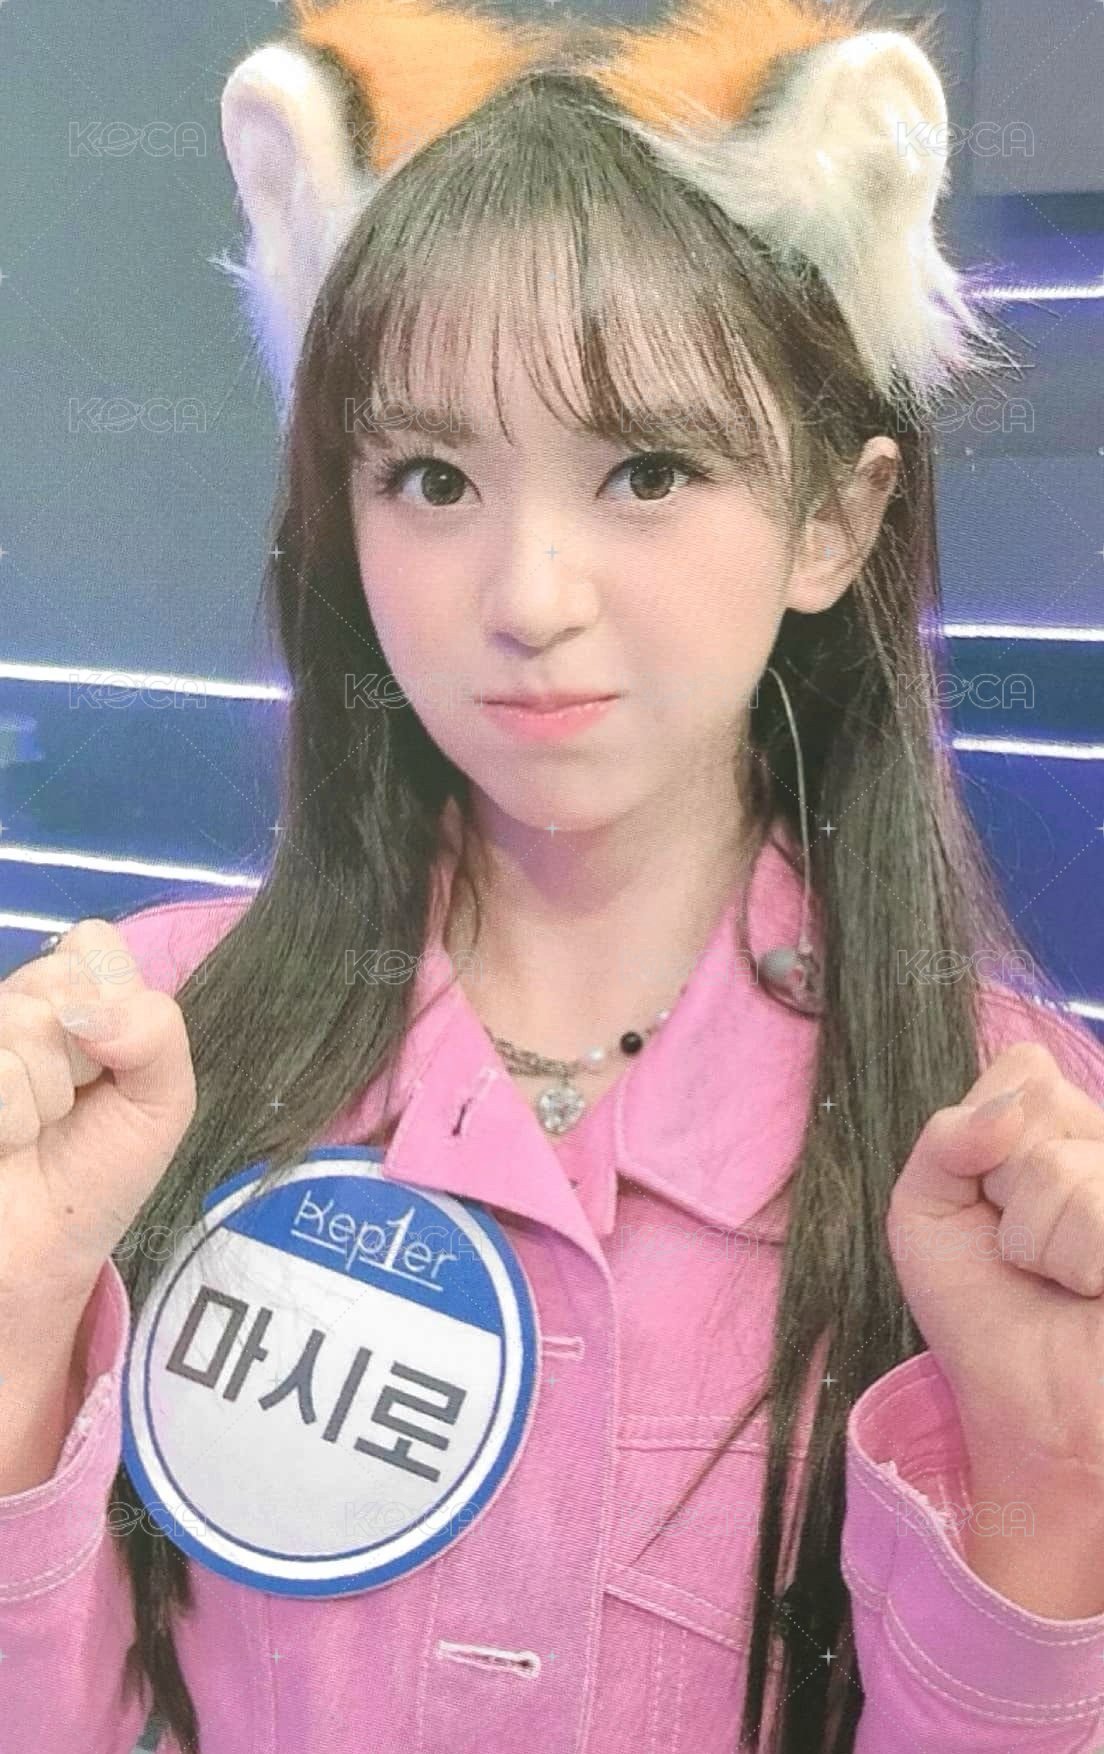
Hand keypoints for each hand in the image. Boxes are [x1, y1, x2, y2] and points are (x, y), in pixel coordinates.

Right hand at [0, 918, 195, 1307]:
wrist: (49, 1249)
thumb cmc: (104, 1168)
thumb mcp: (164, 1098)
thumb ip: (155, 1032)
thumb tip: (85, 1011)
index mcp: (76, 995)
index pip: (91, 942)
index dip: (111, 1003)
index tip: (111, 1061)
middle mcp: (17, 1004)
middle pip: (53, 982)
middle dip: (82, 1059)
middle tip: (73, 1105)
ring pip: (20, 1025)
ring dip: (45, 1098)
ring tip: (38, 1128)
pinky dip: (13, 1123)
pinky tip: (8, 1142)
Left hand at [887, 1040, 1103, 1474]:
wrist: (1029, 1409)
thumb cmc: (980, 1307)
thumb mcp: (923, 1208)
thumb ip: (946, 1136)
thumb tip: (1011, 1107)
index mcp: (1063, 1124)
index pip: (1026, 1069)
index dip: (984, 1140)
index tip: (988, 1201)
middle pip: (1041, 1107)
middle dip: (1007, 1191)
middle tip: (1024, 1251)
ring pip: (1064, 1169)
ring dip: (1038, 1241)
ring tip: (1059, 1278)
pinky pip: (1099, 1213)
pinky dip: (1076, 1264)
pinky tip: (1092, 1292)